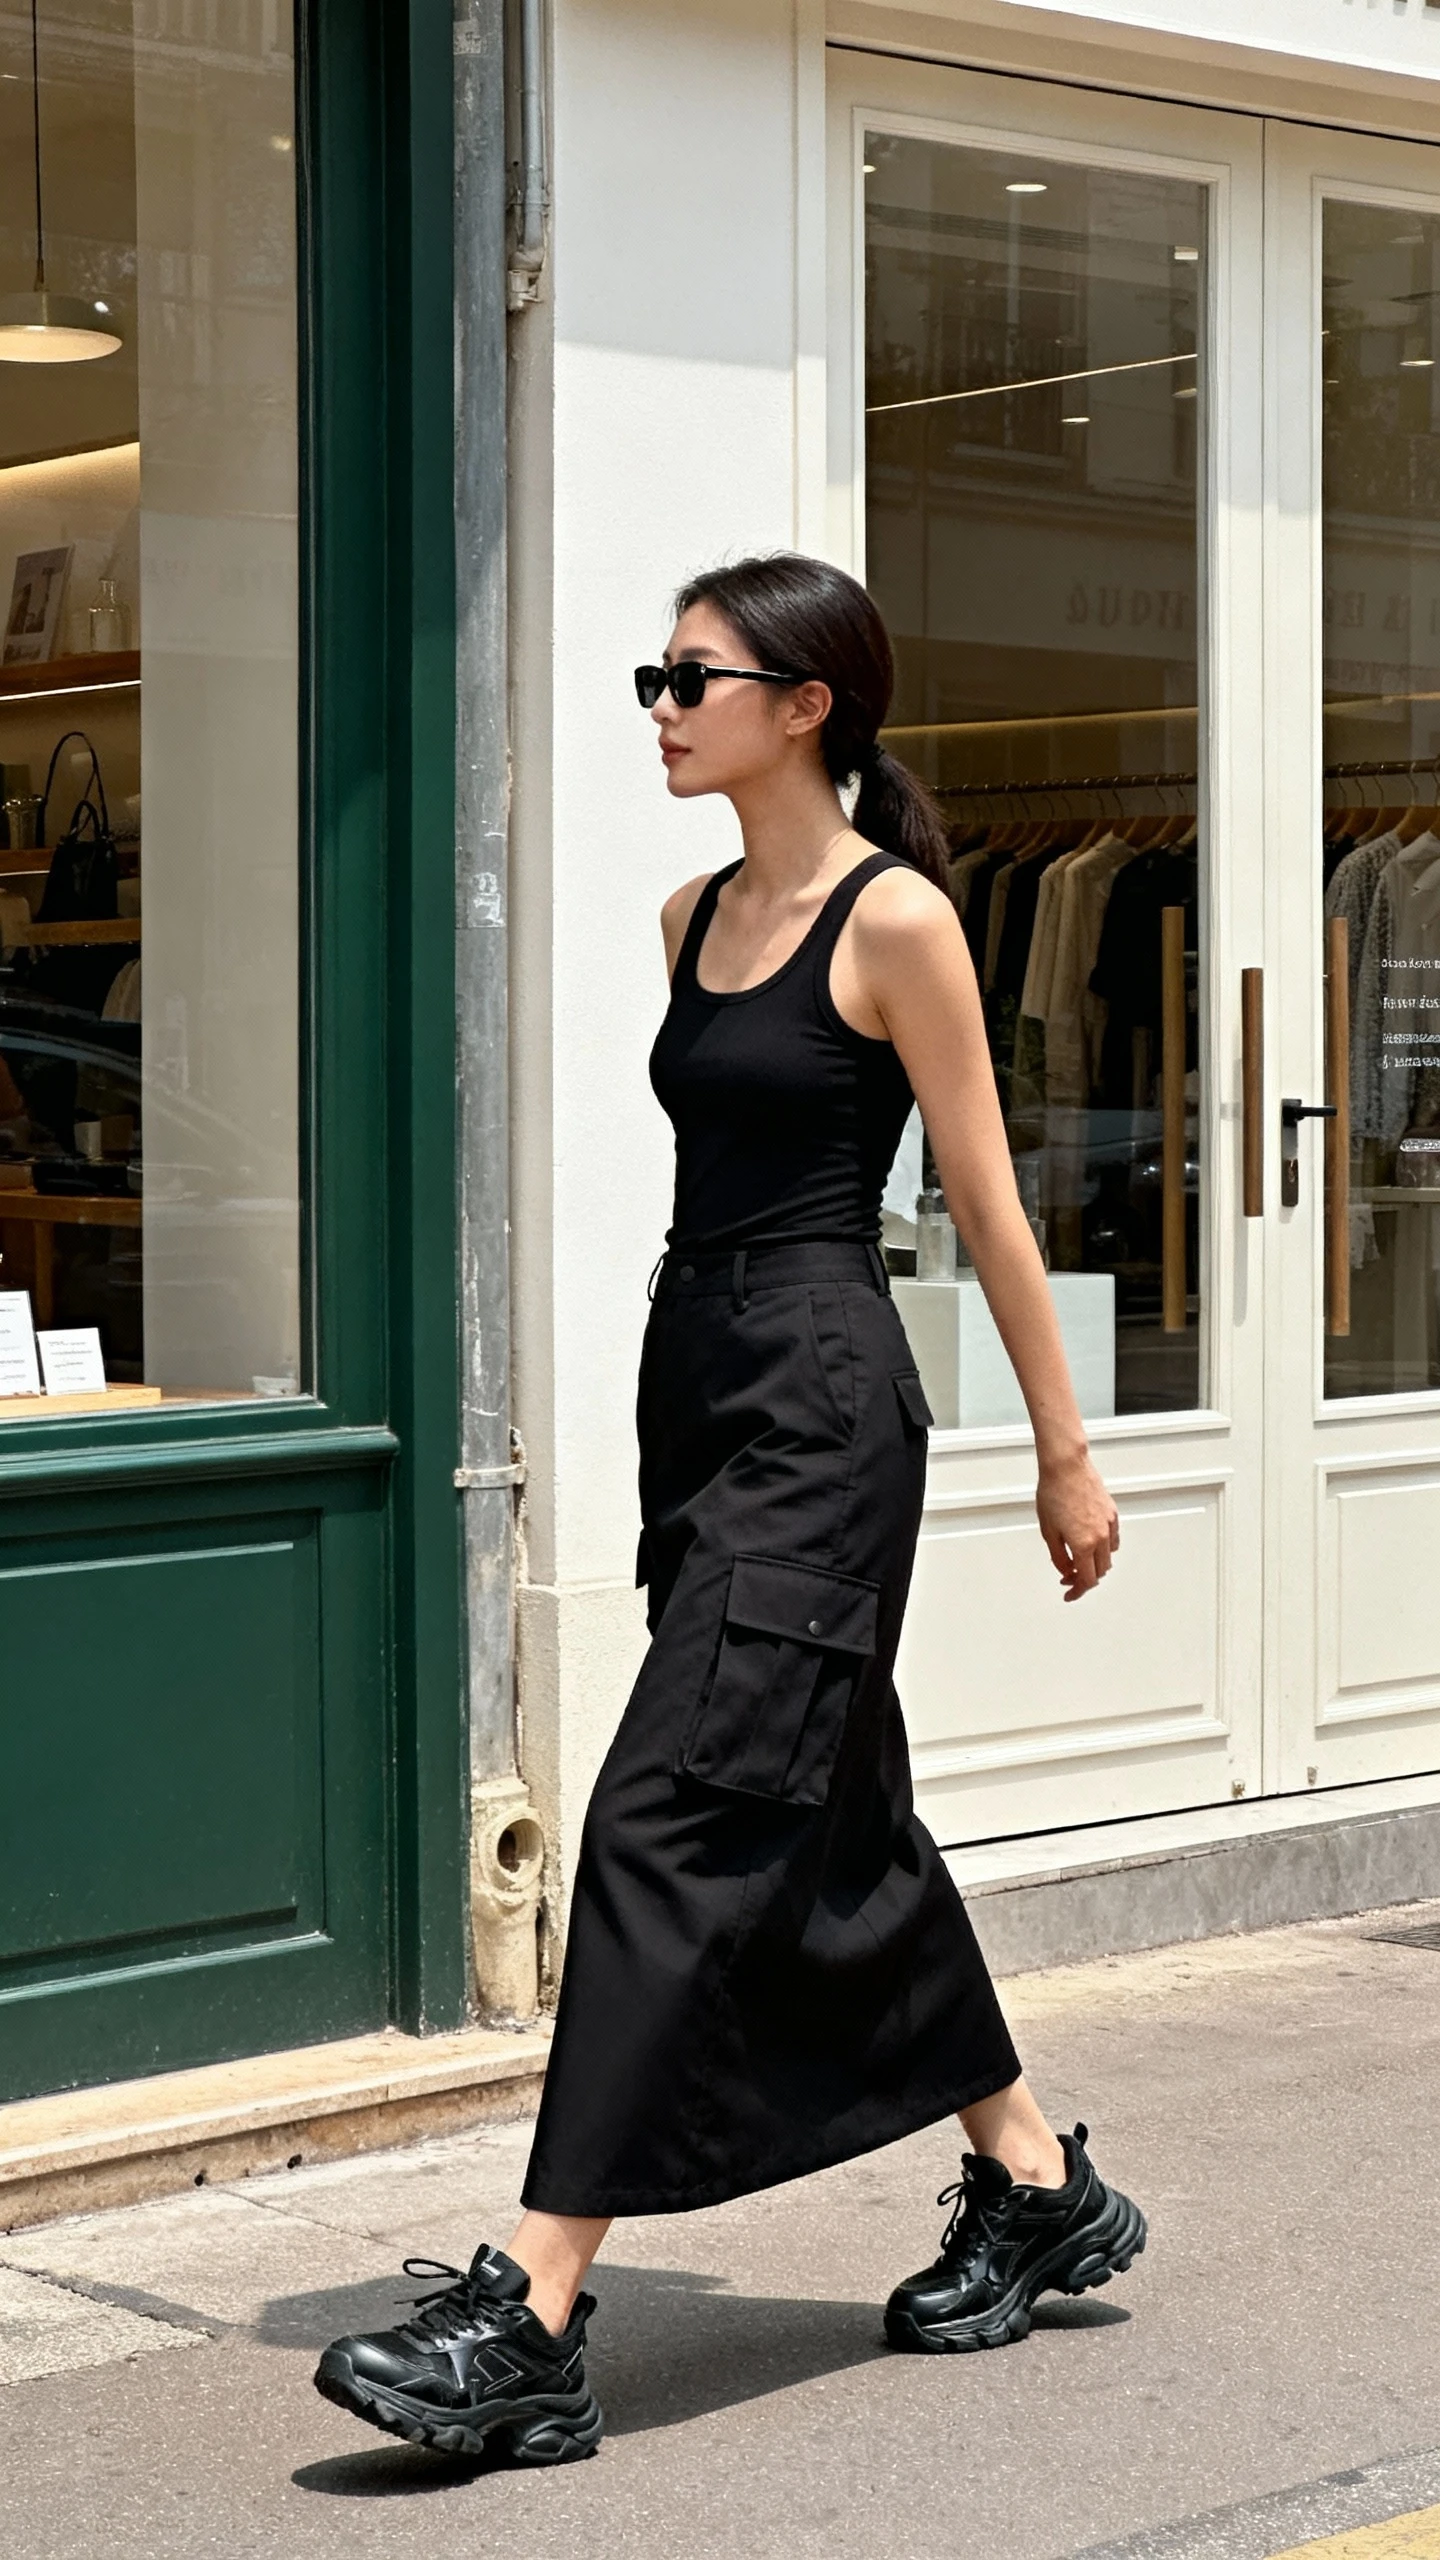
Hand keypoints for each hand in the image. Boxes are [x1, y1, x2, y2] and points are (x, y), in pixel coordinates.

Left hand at [1036, 1450, 1118, 1601]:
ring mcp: (1109, 1525)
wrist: (1066, 1467)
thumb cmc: (1053, 1493)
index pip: (1086, 1580)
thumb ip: (1058, 1556)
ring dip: (1095, 1564)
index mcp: (1083, 1544)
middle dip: (1084, 1578)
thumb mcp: (1048, 1531)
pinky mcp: (1112, 1514)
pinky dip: (1105, 1549)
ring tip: (1079, 1560)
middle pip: (1099, 1572)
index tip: (1069, 1594)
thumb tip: (1066, 1571)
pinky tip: (1092, 1544)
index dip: (1077, 1591)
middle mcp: (1100, 1537)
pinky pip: (1113, 1540)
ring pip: (1108, 1557)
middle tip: (1068, 1576)